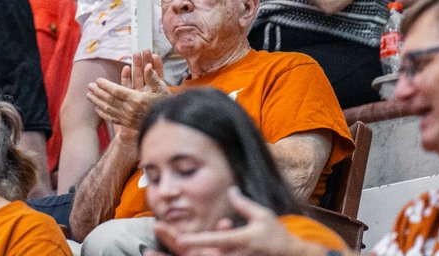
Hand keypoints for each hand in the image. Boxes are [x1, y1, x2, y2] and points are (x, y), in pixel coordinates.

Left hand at [87, 50, 169, 128]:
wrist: (167, 125)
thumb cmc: (166, 104)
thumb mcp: (162, 89)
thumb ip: (153, 77)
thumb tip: (148, 66)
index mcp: (137, 99)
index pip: (116, 91)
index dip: (106, 86)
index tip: (98, 80)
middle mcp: (130, 110)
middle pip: (109, 100)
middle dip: (98, 92)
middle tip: (89, 86)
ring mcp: (128, 118)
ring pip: (108, 109)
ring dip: (97, 101)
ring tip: (89, 95)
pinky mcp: (128, 124)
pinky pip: (112, 118)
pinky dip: (103, 113)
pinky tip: (97, 109)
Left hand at [152, 187, 324, 255]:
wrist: (287, 255)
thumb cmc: (274, 235)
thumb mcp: (263, 216)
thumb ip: (244, 204)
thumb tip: (231, 190)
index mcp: (240, 241)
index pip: (215, 241)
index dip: (197, 241)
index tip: (182, 240)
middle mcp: (232, 255)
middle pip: (201, 254)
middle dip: (177, 245)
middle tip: (156, 236)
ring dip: (176, 255)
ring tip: (151, 252)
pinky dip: (189, 255)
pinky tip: (172, 250)